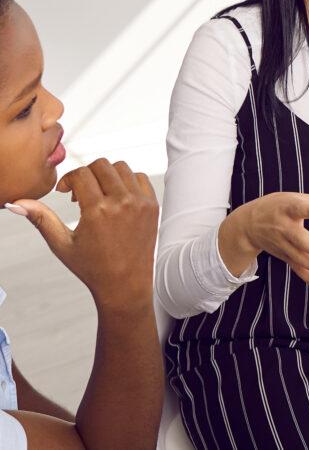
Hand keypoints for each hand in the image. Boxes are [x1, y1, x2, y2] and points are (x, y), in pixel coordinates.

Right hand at [9, 158, 158, 310]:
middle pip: (101, 165)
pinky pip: (139, 178)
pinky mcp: (153, 205)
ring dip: (106, 176)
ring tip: (98, 196)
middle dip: (86, 174)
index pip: (80, 173)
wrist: (125, 284)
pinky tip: (115, 198)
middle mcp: (122, 202)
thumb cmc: (91, 267)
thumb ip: (40, 218)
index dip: (68, 180)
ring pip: (121, 168)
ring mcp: (141, 203)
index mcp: (98, 211)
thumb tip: (15, 203)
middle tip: (80, 195)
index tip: (65, 192)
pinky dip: (126, 181)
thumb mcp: (61, 243)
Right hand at [224, 192, 308, 291]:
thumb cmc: (278, 207)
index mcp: (288, 208)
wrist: (248, 224)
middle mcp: (283, 227)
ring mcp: (282, 244)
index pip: (298, 208)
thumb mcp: (299, 198)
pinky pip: (296, 268)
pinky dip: (308, 278)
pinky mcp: (284, 256)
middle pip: (298, 238)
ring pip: (298, 256)